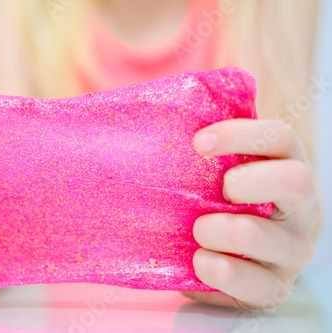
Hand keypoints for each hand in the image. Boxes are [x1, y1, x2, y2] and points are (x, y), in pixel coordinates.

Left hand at [183, 119, 318, 308]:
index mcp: (285, 168)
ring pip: (266, 235)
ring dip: (220, 230)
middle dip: (247, 181)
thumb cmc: (211, 206)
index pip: (280, 138)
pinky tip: (200, 260)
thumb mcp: (211, 176)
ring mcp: (292, 250)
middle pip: (295, 180)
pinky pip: (257, 283)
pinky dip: (219, 269)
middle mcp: (301, 208)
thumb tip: (144, 110)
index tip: (199, 142)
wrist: (214, 260)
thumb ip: (200, 150)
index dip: (242, 134)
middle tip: (217, 190)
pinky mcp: (275, 287)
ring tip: (197, 230)